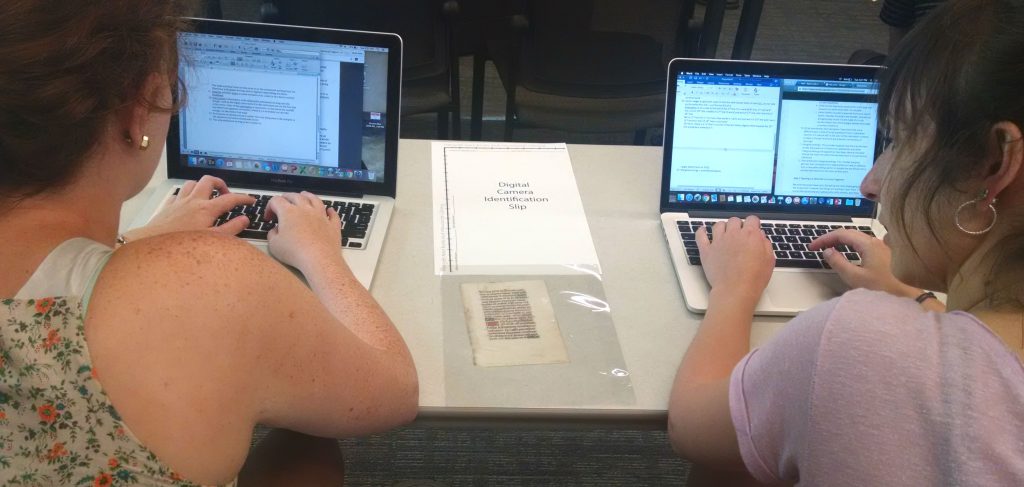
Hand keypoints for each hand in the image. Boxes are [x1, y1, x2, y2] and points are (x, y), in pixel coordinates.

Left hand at [129, 175, 254, 239]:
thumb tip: (244, 220)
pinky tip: (187, 203)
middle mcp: (193, 201)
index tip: (250, 200)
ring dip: (202, 186)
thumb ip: (231, 229)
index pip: (230, 198)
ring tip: (207, 196)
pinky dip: (185, 195)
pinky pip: (177, 194)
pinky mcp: (167, 207)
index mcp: (206, 209)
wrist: (151, 245)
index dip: (243, 198)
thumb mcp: (212, 240)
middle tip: (226, 193)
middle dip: (220, 183)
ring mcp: (179, 202)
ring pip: (192, 183)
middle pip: (209, 180)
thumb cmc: (182, 245)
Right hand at [265, 192, 343, 271]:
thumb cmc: (295, 252)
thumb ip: (272, 234)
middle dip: (286, 197)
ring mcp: (321, 216)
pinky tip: (329, 210)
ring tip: (304, 195)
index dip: (269, 207)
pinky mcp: (332, 225)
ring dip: (308, 196)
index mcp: (288, 212)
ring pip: (315, 199)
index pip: (276, 201)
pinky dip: (330, 211)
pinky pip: (332, 214)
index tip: (269, 218)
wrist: (319, 259)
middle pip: (295, 196)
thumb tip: (275, 230)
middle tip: (282, 203)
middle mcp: (305, 209)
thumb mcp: (274, 245)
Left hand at [696, 216, 774, 304]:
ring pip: (718, 225)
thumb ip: (765, 244)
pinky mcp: (706, 250)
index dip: (753, 224)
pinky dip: (701, 231)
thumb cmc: (753, 279)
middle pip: (734, 220)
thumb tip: (761, 236)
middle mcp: (733, 234)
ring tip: (725, 234)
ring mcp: (718, 241)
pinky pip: (700, 235)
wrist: (736, 290)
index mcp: (750, 235)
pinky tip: (703, 231)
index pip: (751, 219)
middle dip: (738, 225)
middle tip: (740, 234)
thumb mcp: (769, 260)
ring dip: (723, 227)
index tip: (753, 228)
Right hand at [809, 230, 915, 295]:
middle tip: (818, 247)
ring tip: (830, 249)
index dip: (824, 238)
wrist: (911, 298)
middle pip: (849, 233)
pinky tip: (850, 255)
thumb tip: (827, 251)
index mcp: (868, 244)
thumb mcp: (855, 278)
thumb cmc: (885, 289)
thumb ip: (838, 263)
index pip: (841, 234)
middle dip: (831, 238)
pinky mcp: (888, 255)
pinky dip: (852, 247)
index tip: (812, 247)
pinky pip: (865, 245)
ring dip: (842, 242)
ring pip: (858, 239)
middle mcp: (877, 242)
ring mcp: (884, 247)